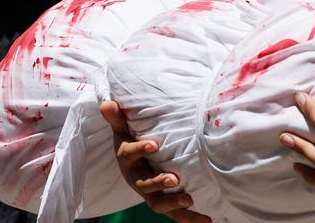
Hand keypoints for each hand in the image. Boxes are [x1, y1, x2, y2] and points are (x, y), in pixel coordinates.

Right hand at [98, 100, 211, 222]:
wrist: (131, 163)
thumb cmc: (130, 141)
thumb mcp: (122, 129)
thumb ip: (117, 118)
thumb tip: (107, 103)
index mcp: (128, 159)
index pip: (130, 154)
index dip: (140, 149)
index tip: (154, 144)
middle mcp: (137, 178)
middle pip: (144, 185)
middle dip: (158, 183)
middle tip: (174, 180)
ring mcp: (150, 192)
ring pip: (158, 203)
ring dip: (173, 204)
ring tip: (189, 201)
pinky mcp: (163, 200)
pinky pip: (174, 213)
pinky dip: (189, 217)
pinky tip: (207, 220)